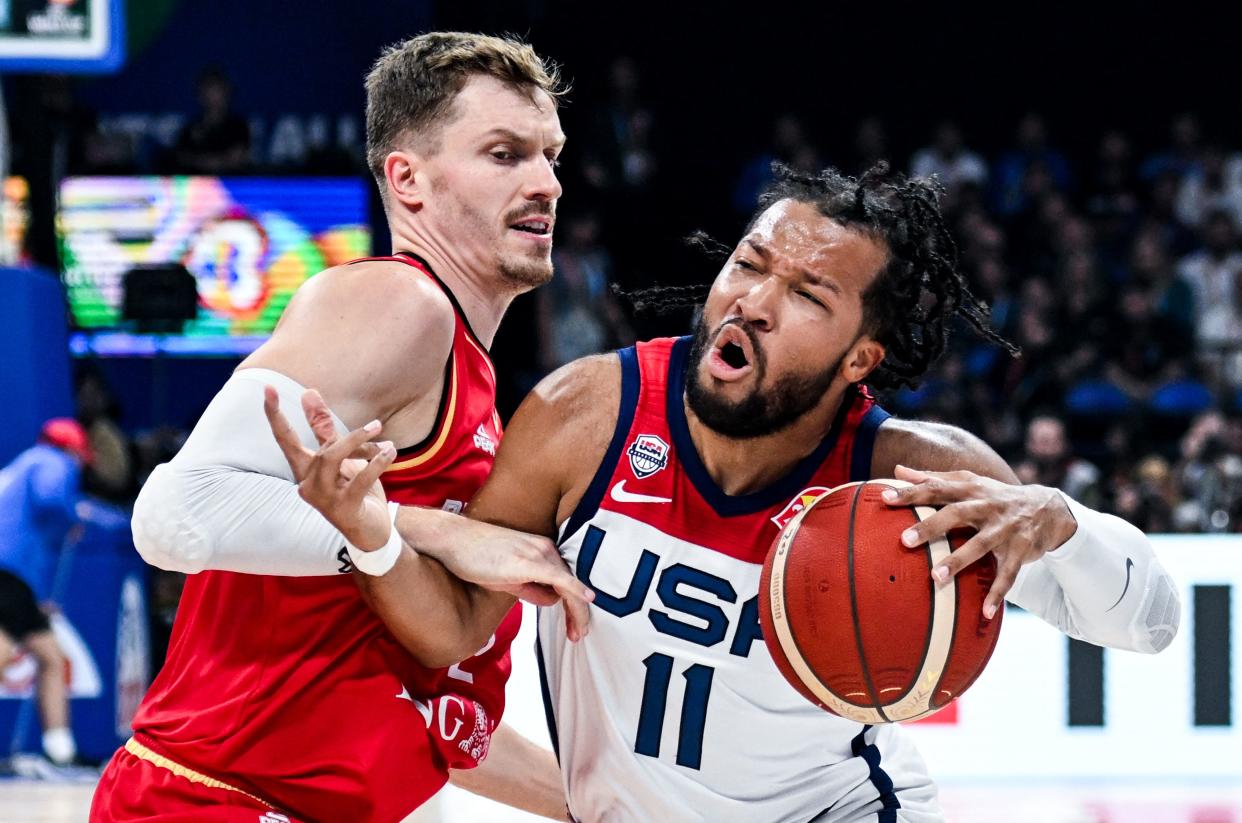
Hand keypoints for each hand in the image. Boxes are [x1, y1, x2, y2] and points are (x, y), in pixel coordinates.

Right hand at [263, 385, 395, 549]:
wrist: (372, 530)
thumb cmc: (354, 490)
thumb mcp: (343, 456)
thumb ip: (324, 427)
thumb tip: (308, 392)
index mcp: (304, 470)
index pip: (284, 439)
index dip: (275, 414)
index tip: (267, 387)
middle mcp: (308, 485)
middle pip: (321, 450)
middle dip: (347, 435)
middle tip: (377, 424)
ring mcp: (323, 500)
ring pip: (334, 459)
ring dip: (361, 444)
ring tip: (385, 439)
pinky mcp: (343, 510)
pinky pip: (359, 479)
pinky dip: (377, 463)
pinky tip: (390, 453)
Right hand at [407, 509, 594, 640]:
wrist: (453, 539)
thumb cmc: (476, 556)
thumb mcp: (509, 578)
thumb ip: (532, 588)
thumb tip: (552, 600)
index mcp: (542, 550)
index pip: (566, 581)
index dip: (574, 606)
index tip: (575, 627)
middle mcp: (545, 549)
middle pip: (571, 584)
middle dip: (578, 613)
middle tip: (579, 634)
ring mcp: (539, 553)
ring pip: (570, 585)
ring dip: (578, 611)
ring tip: (578, 632)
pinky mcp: (530, 561)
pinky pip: (561, 579)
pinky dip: (577, 590)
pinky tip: (587, 601)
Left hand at [881, 465, 1077, 619]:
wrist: (1047, 508)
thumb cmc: (994, 496)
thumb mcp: (968, 482)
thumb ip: (932, 478)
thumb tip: (897, 470)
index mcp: (970, 489)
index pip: (936, 487)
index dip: (911, 491)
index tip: (885, 496)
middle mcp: (987, 505)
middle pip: (956, 513)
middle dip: (931, 526)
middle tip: (904, 540)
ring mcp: (1005, 528)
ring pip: (980, 545)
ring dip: (958, 562)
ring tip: (934, 578)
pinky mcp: (1021, 549)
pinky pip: (1008, 573)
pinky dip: (997, 593)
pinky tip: (984, 612)